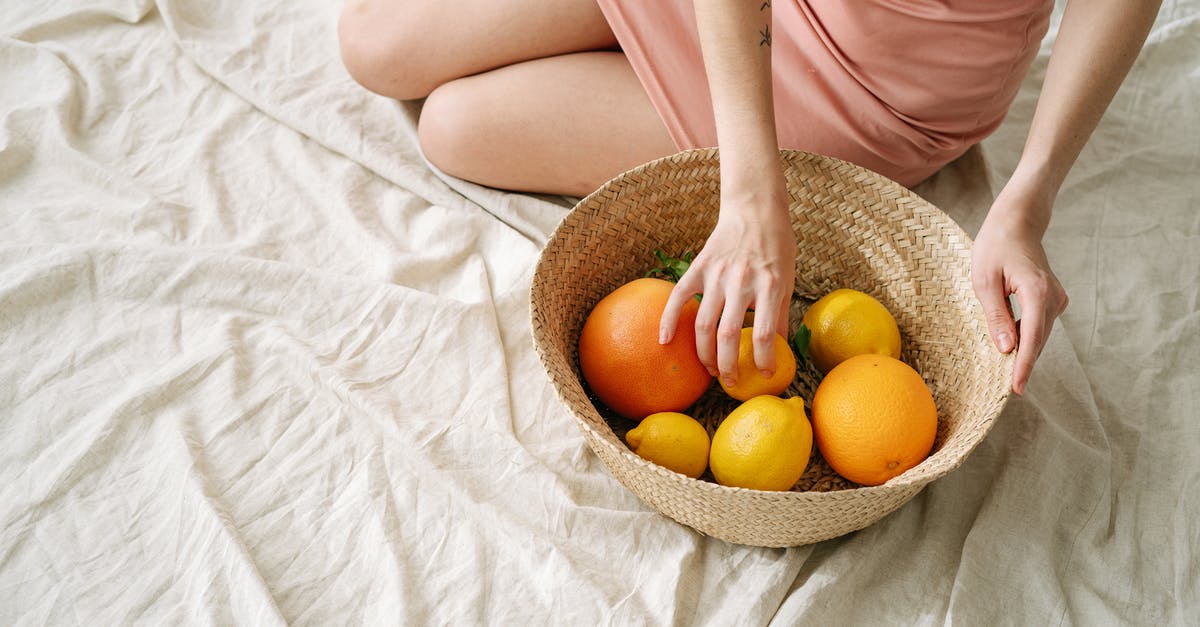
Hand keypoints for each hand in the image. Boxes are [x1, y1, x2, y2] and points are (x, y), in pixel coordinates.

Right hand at [659, 193, 795, 387]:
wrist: (754, 209)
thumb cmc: (776, 245)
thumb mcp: (787, 279)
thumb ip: (779, 314)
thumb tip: (776, 350)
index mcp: (768, 286)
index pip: (764, 333)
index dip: (764, 359)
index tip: (765, 374)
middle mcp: (740, 282)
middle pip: (728, 335)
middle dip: (727, 365)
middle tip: (729, 383)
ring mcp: (716, 275)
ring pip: (703, 324)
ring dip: (704, 353)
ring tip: (710, 370)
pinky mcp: (699, 267)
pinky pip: (679, 297)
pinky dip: (669, 319)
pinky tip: (664, 341)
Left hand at [971, 192, 1068, 394]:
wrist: (1017, 222)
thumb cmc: (995, 247)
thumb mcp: (984, 281)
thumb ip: (996, 315)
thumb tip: (1006, 349)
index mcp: (1036, 291)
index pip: (1031, 337)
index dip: (1024, 365)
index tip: (1017, 388)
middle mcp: (1053, 297)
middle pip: (1037, 340)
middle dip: (1024, 364)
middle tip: (1010, 390)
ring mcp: (1056, 299)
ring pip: (1039, 335)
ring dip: (1025, 353)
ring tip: (1010, 376)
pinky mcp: (1052, 300)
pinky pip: (1038, 326)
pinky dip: (1027, 338)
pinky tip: (1012, 350)